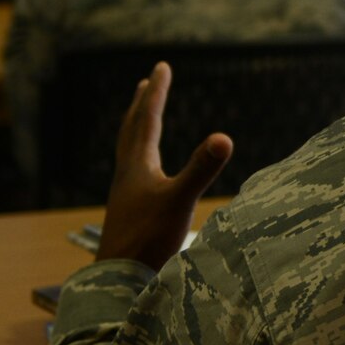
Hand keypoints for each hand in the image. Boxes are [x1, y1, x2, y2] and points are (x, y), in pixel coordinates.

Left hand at [95, 62, 232, 271]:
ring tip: (142, 122)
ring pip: (129, 152)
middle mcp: (128, 175)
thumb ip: (202, 169)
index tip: (161, 66)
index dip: (157, 92)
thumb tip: (225, 136)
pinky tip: (145, 173)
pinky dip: (140, 159)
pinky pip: (133, 172)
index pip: (148, 120)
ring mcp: (126, 194)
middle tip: (146, 83)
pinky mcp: (128, 212)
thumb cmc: (148, 240)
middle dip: (142, 105)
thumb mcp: (180, 201)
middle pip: (132, 130)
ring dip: (137, 130)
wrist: (119, 278)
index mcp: (138, 166)